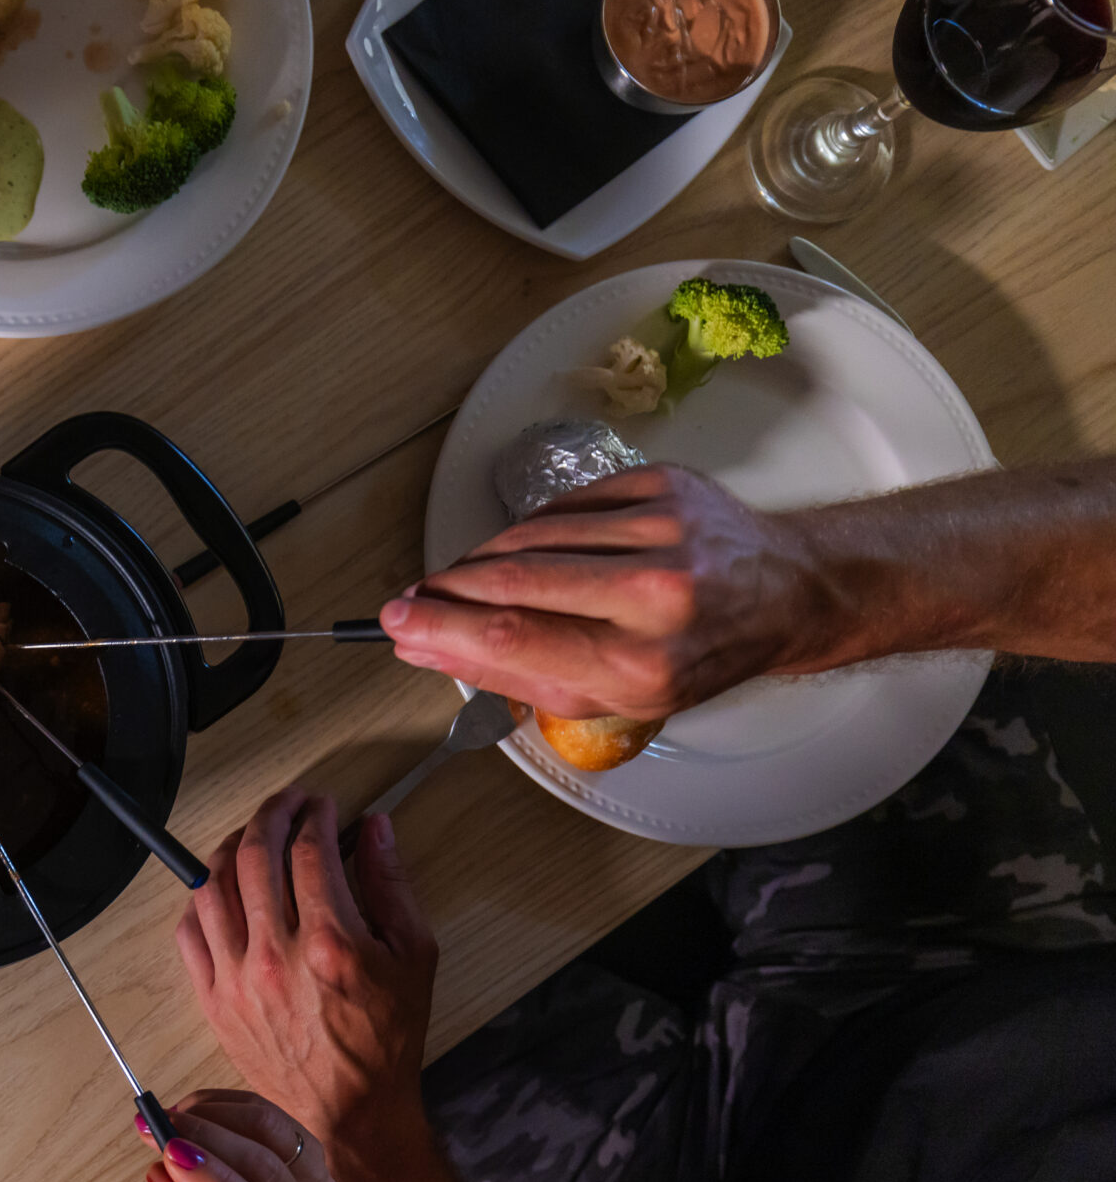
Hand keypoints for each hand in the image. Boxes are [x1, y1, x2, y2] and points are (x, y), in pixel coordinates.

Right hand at [145, 1089, 341, 1181]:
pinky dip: (226, 1104)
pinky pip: (270, 1115)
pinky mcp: (311, 1155)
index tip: (171, 1155)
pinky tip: (194, 1110)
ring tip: (171, 1116)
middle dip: (204, 1137)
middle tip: (155, 1125)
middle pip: (265, 1169)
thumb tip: (162, 1174)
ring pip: (270, 1130)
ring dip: (214, 1113)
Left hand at [175, 791, 436, 1156]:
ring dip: (232, 845)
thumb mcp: (415, 957)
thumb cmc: (387, 1038)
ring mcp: (236, 978)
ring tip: (253, 834)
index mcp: (330, 942)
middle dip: (272, 814)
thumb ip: (393, 885)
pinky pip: (189, 930)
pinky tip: (222, 885)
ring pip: (213, 885)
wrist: (350, 1111)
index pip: (309, 851)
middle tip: (289, 803)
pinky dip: (202, 896)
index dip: (314, 815)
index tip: (322, 806)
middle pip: (256, 855)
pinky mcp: (212, 1000)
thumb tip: (376, 828)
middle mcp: (276, 956)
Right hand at [378, 465, 834, 719]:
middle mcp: (656, 595)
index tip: (398, 622)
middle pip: (512, 579)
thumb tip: (426, 646)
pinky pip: (565, 505)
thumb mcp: (610, 696)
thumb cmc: (697, 654)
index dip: (440, 627)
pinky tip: (527, 549)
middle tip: (412, 598)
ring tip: (464, 580)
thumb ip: (514, 675)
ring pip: (531, 534)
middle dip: (446, 589)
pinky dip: (532, 528)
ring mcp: (662, 531)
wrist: (783, 592)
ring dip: (481, 558)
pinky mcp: (661, 485)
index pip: (512, 637)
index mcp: (643, 663)